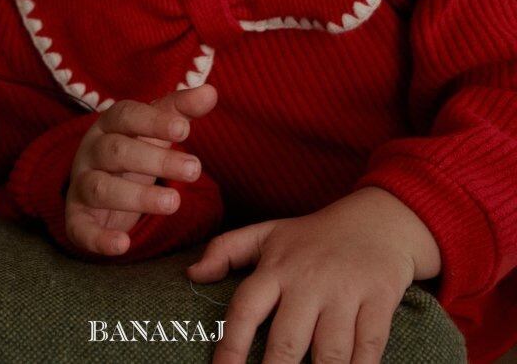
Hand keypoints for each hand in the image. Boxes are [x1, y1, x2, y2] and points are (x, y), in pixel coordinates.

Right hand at [65, 82, 217, 255]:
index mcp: (109, 124)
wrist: (96, 185)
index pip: (126, 115)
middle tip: (194, 169)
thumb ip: (180, 110)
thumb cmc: (133, 148)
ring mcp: (81, 185)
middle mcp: (90, 151)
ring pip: (100, 188)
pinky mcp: (76, 219)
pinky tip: (123, 245)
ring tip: (174, 203)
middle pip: (116, 151)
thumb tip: (211, 92)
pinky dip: (98, 238)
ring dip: (137, 197)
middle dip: (156, 160)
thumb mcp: (155, 129)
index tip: (185, 130)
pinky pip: (80, 229)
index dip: (153, 121)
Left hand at [186, 189, 417, 363]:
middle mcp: (308, 280)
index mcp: (277, 266)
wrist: (378, 219)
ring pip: (330, 354)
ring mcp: (345, 292)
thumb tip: (191, 274)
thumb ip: (226, 250)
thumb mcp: (268, 233)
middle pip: (286, 343)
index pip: (245, 309)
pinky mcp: (379, 302)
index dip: (229, 347)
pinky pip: (368, 349)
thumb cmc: (314, 236)